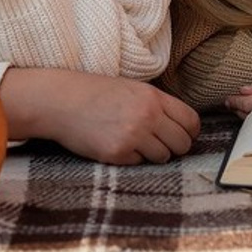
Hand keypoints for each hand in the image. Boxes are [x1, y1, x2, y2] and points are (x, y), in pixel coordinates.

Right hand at [3, 69, 200, 164]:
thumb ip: (157, 104)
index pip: (190, 120)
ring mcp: (133, 135)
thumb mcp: (133, 89)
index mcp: (154, 97)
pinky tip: (117, 145)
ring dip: (153, 154)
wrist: (61, 101)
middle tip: (161, 144)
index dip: (190, 132)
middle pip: (182, 143)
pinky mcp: (117, 153)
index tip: (184, 135)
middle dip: (175, 147)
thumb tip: (181, 125)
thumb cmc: (97, 93)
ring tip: (135, 142)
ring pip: (163, 157)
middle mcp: (147, 116)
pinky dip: (132, 158)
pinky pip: (139, 163)